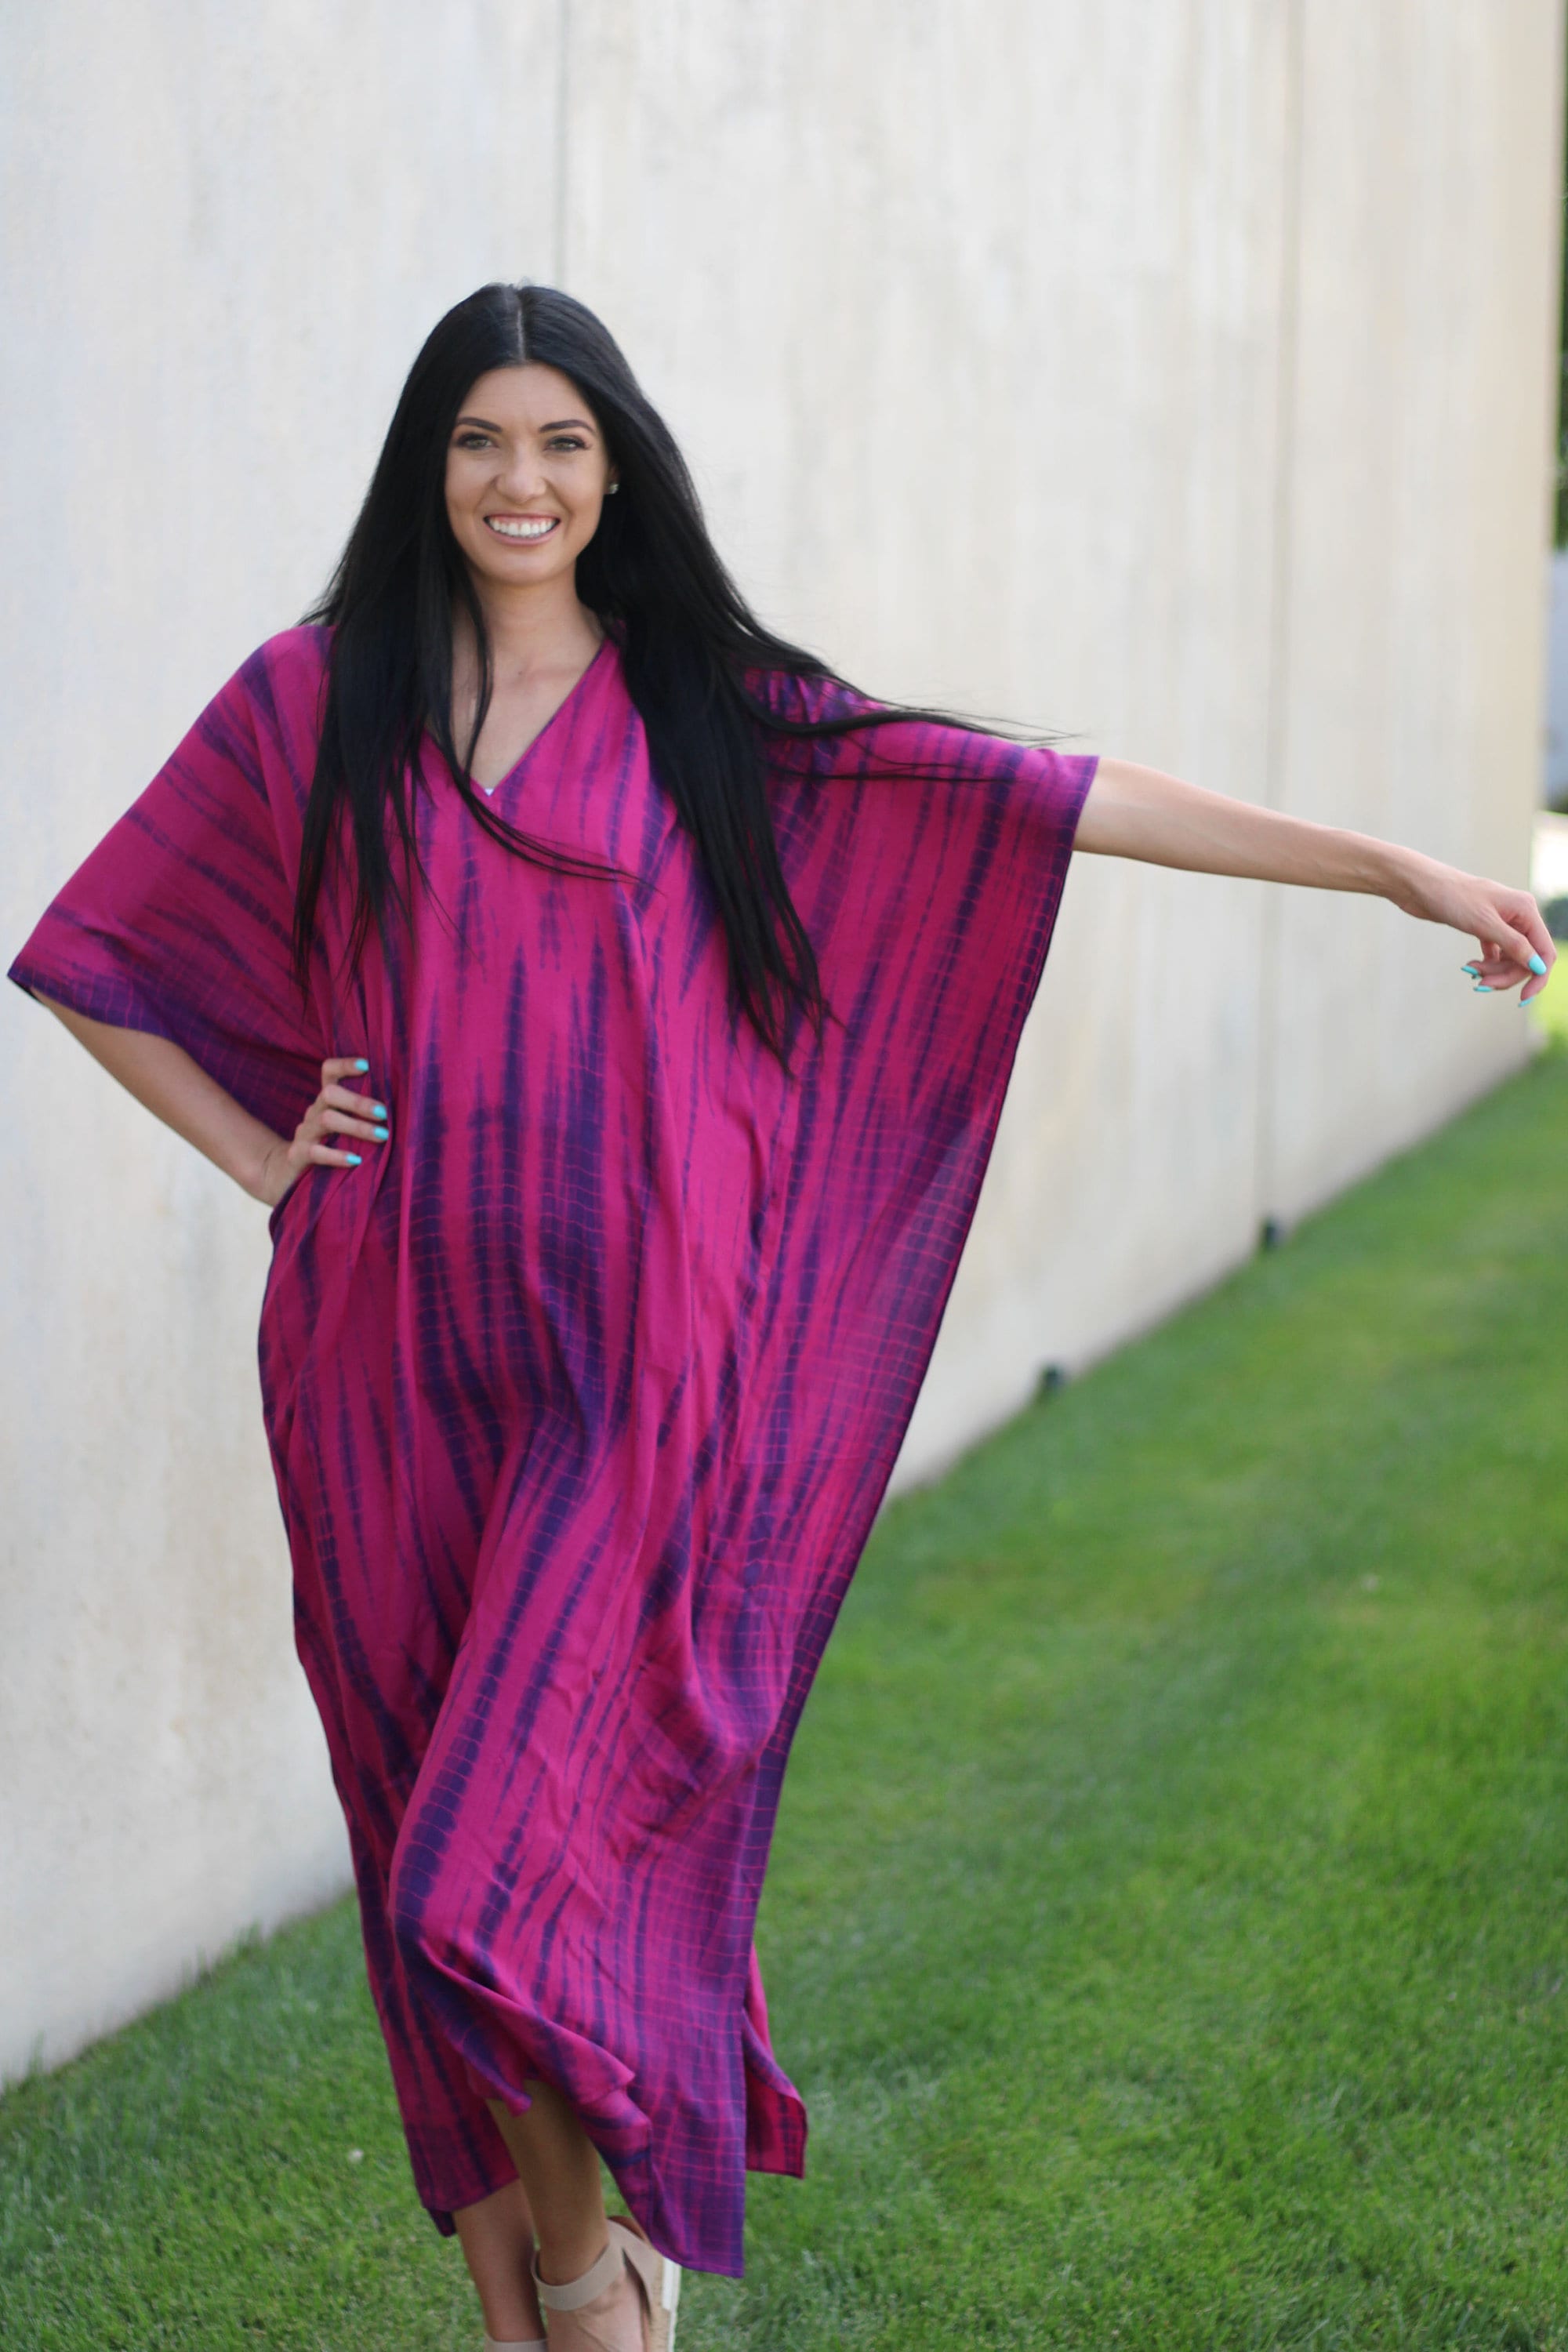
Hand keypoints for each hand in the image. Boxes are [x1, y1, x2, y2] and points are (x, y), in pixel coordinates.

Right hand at [255, 1057, 389, 1206]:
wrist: (285, 1175)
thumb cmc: (328, 1148)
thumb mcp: (343, 1129)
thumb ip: (362, 1117)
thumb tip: (403, 1110)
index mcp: (325, 1102)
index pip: (329, 1073)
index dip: (344, 1065)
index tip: (366, 1065)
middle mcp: (314, 1112)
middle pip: (329, 1093)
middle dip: (359, 1101)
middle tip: (384, 1113)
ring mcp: (304, 1133)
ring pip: (327, 1119)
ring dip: (356, 1126)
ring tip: (382, 1136)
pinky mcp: (297, 1155)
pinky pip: (315, 1151)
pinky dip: (336, 1155)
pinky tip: (356, 1160)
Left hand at [1383, 850, 1555, 1001]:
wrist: (1419, 886)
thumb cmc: (1452, 897)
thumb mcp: (1484, 923)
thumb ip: (1513, 945)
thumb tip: (1537, 966)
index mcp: (1525, 910)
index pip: (1544, 951)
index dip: (1537, 976)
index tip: (1523, 998)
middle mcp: (1518, 916)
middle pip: (1526, 958)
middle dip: (1506, 975)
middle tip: (1481, 983)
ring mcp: (1502, 922)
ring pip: (1509, 958)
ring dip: (1493, 971)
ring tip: (1470, 971)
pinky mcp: (1484, 927)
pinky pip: (1495, 954)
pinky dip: (1486, 964)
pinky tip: (1470, 967)